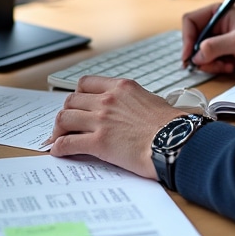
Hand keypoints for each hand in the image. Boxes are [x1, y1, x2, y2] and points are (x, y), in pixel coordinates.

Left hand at [46, 76, 176, 177]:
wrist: (176, 140)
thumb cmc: (171, 124)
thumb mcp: (151, 100)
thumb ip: (133, 100)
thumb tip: (129, 109)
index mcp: (121, 87)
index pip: (85, 83)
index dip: (77, 95)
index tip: (77, 105)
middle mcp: (108, 99)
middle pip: (71, 100)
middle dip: (66, 113)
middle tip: (65, 125)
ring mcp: (101, 120)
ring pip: (64, 118)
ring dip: (58, 129)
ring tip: (58, 138)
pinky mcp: (98, 142)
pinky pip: (67, 143)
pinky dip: (59, 148)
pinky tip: (58, 152)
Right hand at [181, 2, 234, 73]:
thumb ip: (215, 46)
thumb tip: (195, 54)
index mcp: (220, 12)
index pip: (191, 21)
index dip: (186, 39)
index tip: (189, 57)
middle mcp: (218, 23)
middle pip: (194, 39)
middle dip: (201, 55)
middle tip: (211, 65)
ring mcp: (222, 38)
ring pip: (201, 53)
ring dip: (210, 63)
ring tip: (226, 65)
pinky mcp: (226, 51)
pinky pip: (211, 60)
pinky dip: (217, 67)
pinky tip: (230, 67)